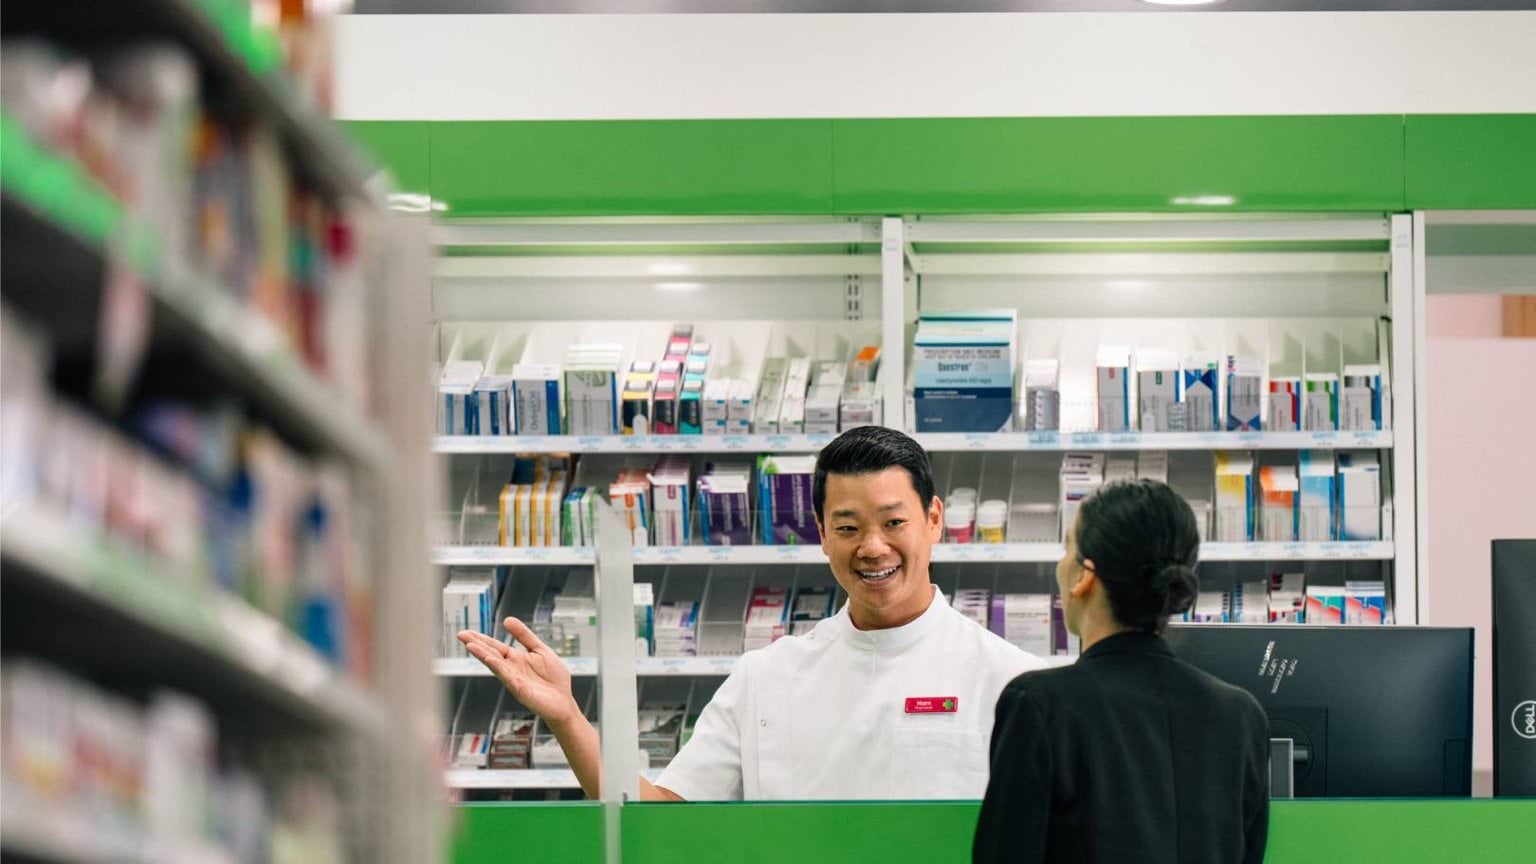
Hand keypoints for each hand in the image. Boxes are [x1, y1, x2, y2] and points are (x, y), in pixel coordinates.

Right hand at [459, 618, 579, 729]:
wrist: (564, 701)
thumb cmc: (553, 678)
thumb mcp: (540, 649)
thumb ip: (524, 636)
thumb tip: (507, 619)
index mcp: (515, 659)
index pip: (495, 647)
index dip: (481, 639)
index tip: (466, 632)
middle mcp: (511, 669)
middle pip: (491, 655)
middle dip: (476, 645)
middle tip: (461, 635)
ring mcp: (514, 681)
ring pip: (496, 666)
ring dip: (483, 656)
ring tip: (470, 646)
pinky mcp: (522, 691)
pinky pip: (509, 679)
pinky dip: (500, 670)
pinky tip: (491, 661)